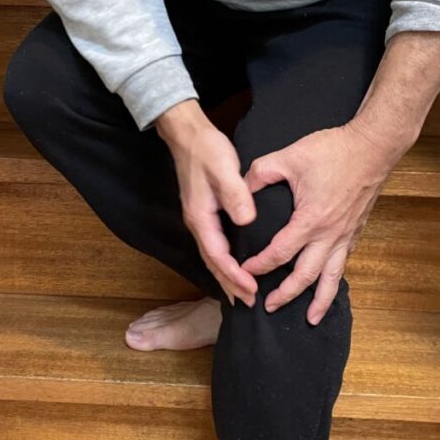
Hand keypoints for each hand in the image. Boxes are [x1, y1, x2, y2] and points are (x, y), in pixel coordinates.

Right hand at [157, 101, 257, 306]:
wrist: (188, 135)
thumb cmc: (206, 150)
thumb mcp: (224, 169)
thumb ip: (236, 195)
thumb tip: (247, 220)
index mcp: (200, 218)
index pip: (217, 256)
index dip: (234, 275)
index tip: (251, 289)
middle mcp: (197, 224)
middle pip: (213, 263)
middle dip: (230, 284)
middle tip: (249, 303)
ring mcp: (199, 220)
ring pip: (213, 257)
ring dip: (227, 277)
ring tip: (242, 294)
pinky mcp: (204, 214)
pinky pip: (215, 246)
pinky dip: (224, 262)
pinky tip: (234, 267)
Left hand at [242, 117, 414, 324]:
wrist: (374, 145)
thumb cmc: (334, 150)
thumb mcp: (290, 156)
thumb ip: (261, 172)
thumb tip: (240, 187)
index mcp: (310, 220)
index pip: (280, 253)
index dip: (260, 265)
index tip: (244, 270)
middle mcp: (330, 234)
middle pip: (305, 276)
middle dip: (286, 294)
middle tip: (268, 306)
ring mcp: (346, 235)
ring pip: (331, 277)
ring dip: (319, 301)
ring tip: (310, 319)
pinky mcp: (356, 231)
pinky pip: (344, 263)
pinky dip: (335, 280)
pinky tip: (328, 287)